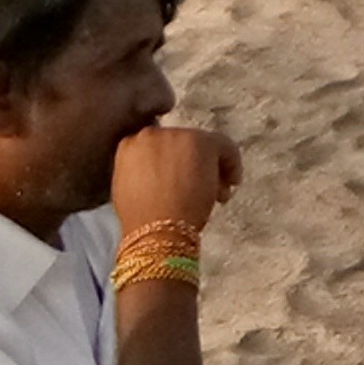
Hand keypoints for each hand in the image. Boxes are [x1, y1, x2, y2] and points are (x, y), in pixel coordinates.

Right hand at [110, 121, 242, 235]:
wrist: (156, 230)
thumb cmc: (143, 221)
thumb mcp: (133, 190)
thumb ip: (146, 172)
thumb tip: (167, 173)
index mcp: (129, 146)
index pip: (160, 149)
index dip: (174, 165)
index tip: (183, 182)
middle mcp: (151, 134)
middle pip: (182, 145)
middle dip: (194, 166)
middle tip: (206, 190)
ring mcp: (176, 135)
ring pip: (203, 146)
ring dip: (212, 168)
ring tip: (219, 195)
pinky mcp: (201, 141)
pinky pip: (224, 146)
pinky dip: (232, 163)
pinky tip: (233, 182)